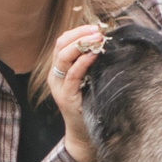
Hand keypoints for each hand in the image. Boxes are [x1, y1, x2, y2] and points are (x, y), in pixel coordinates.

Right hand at [50, 23, 104, 161]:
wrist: (84, 134)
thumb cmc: (90, 104)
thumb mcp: (89, 80)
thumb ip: (91, 64)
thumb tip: (106, 43)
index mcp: (59, 69)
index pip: (63, 42)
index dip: (78, 31)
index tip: (97, 27)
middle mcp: (55, 75)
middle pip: (61, 45)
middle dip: (79, 34)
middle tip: (98, 30)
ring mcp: (59, 86)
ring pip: (63, 57)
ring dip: (81, 44)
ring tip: (97, 38)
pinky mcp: (67, 97)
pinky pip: (72, 75)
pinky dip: (82, 62)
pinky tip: (94, 55)